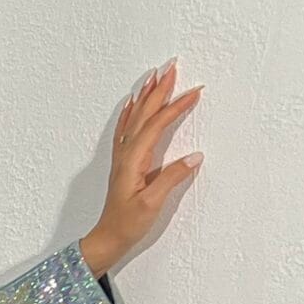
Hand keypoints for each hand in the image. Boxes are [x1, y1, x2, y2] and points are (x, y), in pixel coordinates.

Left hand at [82, 59, 203, 278]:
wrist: (108, 237)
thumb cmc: (128, 224)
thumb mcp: (152, 204)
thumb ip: (172, 179)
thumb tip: (194, 157)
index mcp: (134, 159)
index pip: (158, 124)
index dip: (176, 106)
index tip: (195, 91)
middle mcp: (126, 152)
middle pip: (144, 113)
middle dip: (159, 88)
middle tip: (172, 66)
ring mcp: (122, 156)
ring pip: (135, 116)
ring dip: (146, 94)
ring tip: (154, 75)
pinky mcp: (123, 162)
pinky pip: (126, 128)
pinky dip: (130, 112)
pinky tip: (132, 103)